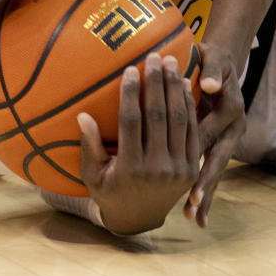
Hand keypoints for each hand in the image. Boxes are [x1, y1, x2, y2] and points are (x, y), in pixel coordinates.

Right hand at [79, 53, 199, 234]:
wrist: (140, 219)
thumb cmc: (109, 192)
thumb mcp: (92, 175)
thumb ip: (90, 146)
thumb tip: (83, 115)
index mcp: (130, 168)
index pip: (131, 122)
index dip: (131, 94)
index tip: (130, 69)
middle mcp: (157, 168)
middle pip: (159, 116)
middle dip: (157, 83)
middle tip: (156, 56)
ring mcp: (178, 168)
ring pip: (179, 120)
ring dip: (176, 88)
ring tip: (172, 62)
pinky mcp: (192, 166)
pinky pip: (192, 131)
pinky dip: (189, 106)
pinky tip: (185, 85)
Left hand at [184, 41, 245, 227]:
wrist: (223, 62)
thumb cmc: (210, 57)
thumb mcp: (213, 57)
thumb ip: (211, 71)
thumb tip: (208, 86)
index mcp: (231, 108)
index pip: (211, 133)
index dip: (198, 152)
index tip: (186, 173)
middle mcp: (234, 127)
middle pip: (218, 159)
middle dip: (205, 183)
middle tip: (192, 204)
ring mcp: (230, 138)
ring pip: (217, 170)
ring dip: (207, 193)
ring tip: (195, 217)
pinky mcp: (222, 144)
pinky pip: (214, 170)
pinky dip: (207, 190)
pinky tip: (199, 214)